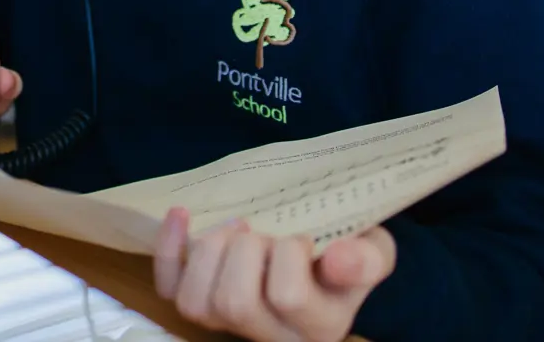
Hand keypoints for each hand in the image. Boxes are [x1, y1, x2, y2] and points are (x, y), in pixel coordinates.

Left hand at [154, 209, 394, 341]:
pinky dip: (169, 250)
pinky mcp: (204, 307)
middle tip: (263, 232)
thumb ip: (366, 258)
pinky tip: (182, 215)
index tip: (303, 237)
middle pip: (234, 302)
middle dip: (245, 250)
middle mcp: (272, 336)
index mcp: (319, 325)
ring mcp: (232, 327)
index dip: (289, 254)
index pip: (288, 296)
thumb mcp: (375, 251)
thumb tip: (337, 258)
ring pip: (197, 304)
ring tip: (235, 228)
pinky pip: (170, 289)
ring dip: (210, 252)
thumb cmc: (348, 253)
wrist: (328, 260)